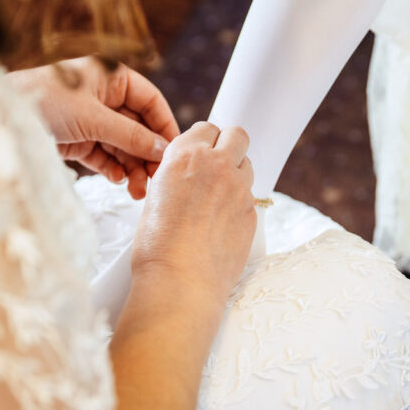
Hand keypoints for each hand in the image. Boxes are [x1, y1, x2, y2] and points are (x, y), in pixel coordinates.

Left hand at [8, 57, 179, 198]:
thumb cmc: (43, 101)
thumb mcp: (94, 119)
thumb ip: (131, 136)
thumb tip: (163, 150)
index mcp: (111, 77)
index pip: (151, 102)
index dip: (164, 127)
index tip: (174, 152)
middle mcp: (103, 96)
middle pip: (139, 127)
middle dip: (147, 154)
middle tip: (155, 179)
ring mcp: (91, 119)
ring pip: (123, 145)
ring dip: (132, 167)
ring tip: (136, 189)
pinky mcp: (78, 140)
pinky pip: (104, 156)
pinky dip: (112, 169)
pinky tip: (117, 180)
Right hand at [131, 122, 256, 306]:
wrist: (180, 281)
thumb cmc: (157, 245)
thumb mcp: (156, 197)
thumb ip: (177, 177)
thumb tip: (188, 176)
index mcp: (185, 155)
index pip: (206, 128)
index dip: (204, 141)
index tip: (200, 153)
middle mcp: (217, 165)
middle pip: (237, 135)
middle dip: (229, 144)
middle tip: (218, 164)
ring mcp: (239, 188)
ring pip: (247, 164)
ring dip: (236, 173)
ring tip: (218, 198)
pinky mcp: (252, 212)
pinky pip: (250, 197)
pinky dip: (239, 204)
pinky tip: (221, 225)